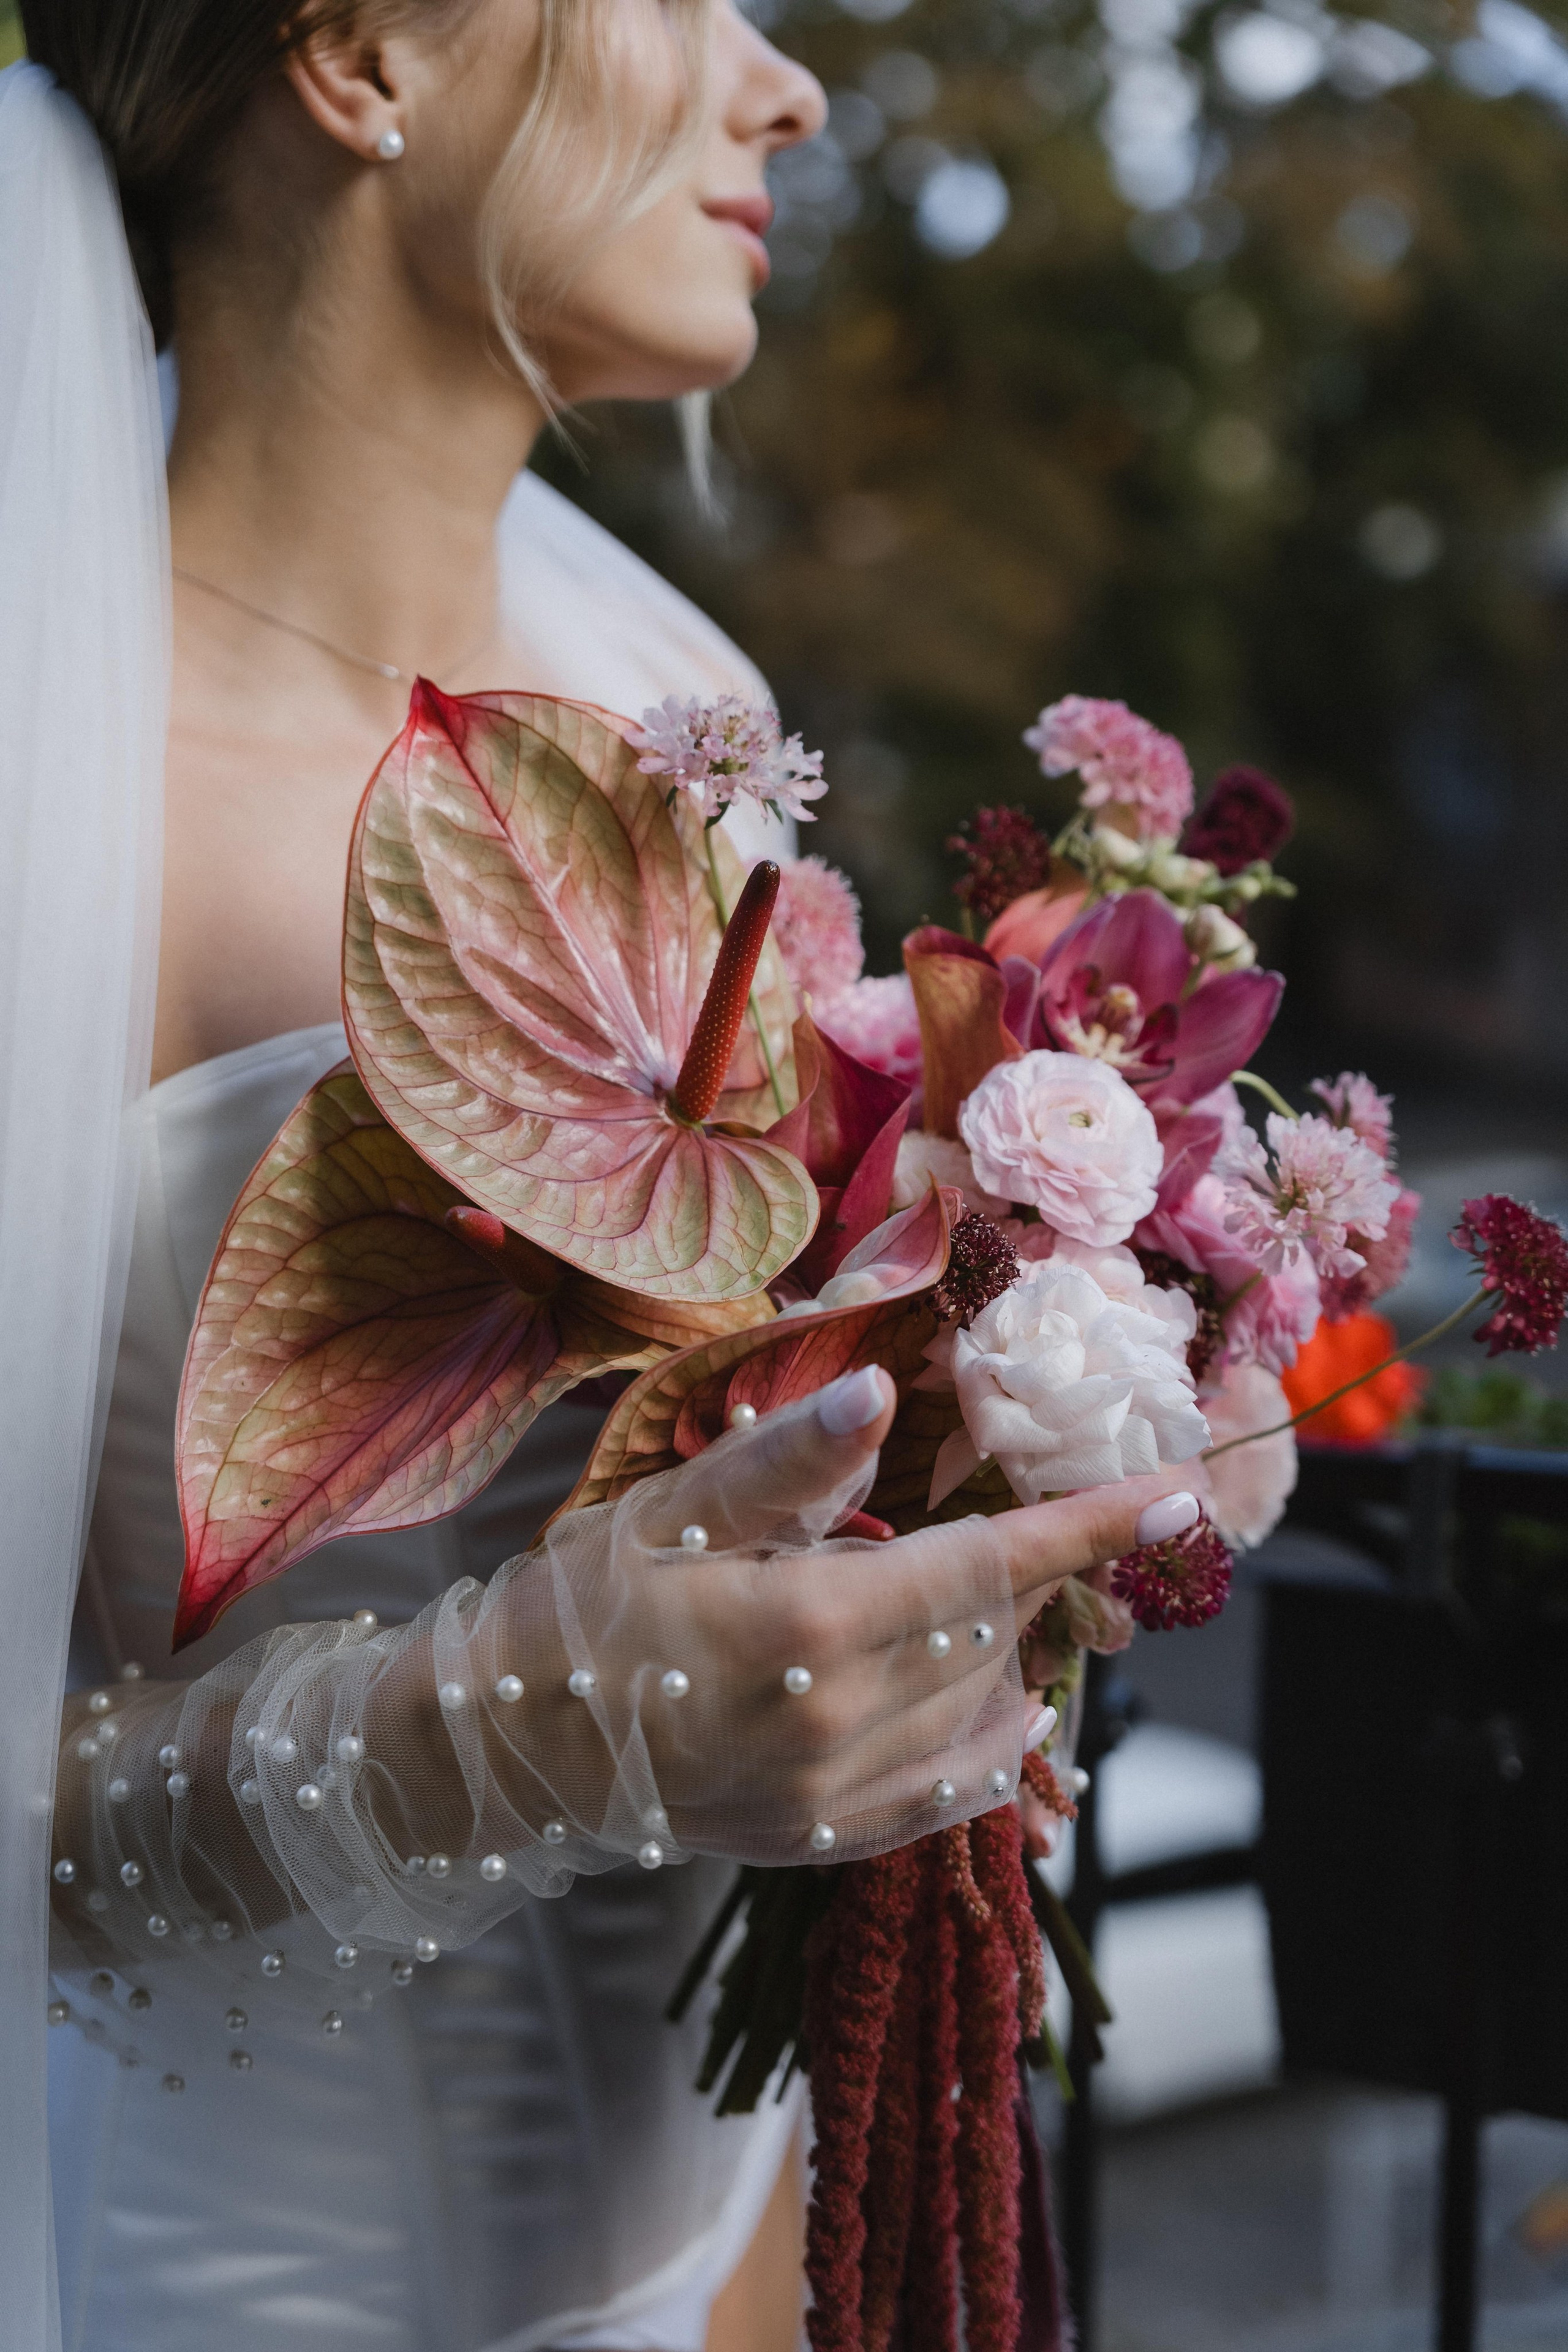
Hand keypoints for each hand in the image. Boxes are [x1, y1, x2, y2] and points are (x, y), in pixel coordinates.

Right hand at [479, 1368, 1204, 1867]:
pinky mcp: (823, 1843)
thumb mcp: (667, 1509)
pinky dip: (984, 1738)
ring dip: (1004, 1651)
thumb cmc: (576, 1610)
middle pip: (998, 1635)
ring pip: (988, 1715)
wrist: (501, 1751)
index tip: (1183, 1494)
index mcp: (809, 1624)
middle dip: (1025, 1575)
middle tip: (1004, 1528)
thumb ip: (783, 1460)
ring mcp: (834, 1797)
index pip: (992, 1567)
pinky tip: (972, 1698)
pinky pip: (951, 1792)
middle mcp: (840, 1723)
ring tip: (959, 1603)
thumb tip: (881, 1392)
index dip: (1094, 1527)